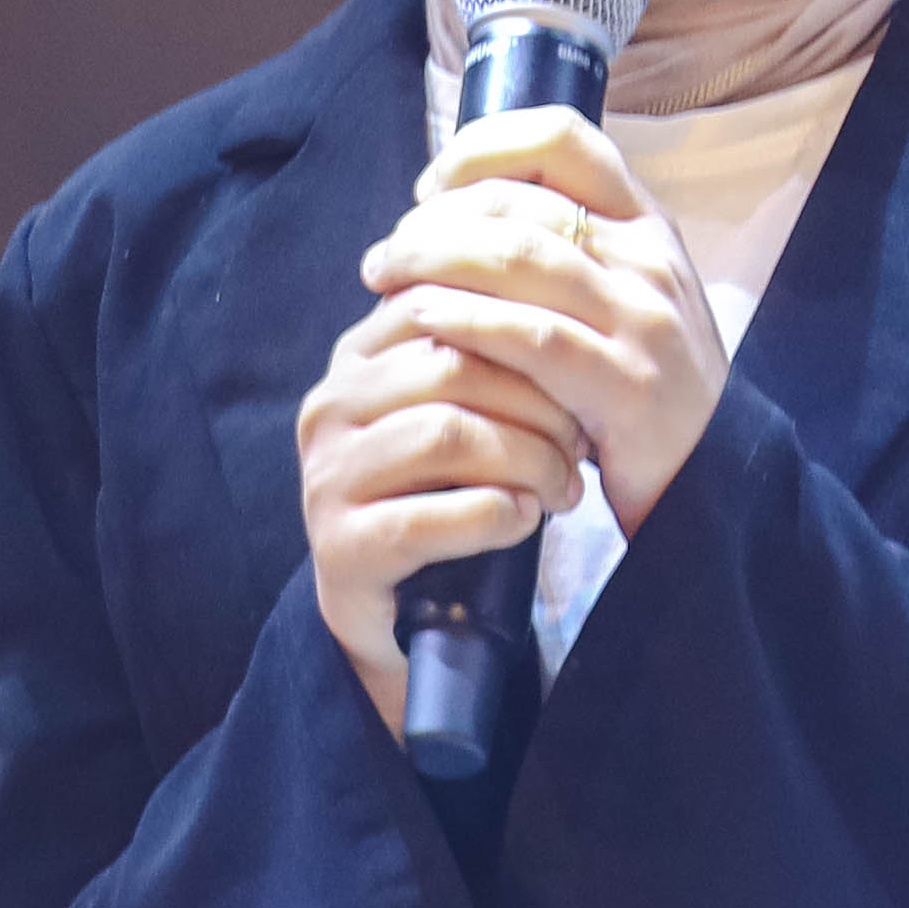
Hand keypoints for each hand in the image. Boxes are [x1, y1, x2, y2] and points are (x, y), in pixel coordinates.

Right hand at [296, 300, 582, 733]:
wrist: (399, 606)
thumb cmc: (446, 491)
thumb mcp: (460, 408)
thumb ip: (484, 351)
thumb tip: (564, 301)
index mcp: (358, 356)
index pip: (442, 304)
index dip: (522, 333)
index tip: (576, 371)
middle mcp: (330, 406)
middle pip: (451, 366)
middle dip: (536, 403)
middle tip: (582, 444)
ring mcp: (327, 477)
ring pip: (444, 434)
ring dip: (526, 459)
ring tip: (563, 487)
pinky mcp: (340, 547)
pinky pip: (427, 518)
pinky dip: (493, 515)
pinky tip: (525, 518)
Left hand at [359, 107, 734, 534]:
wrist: (713, 476)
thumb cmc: (636, 383)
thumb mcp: (614, 297)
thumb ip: (558, 251)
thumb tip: (450, 213)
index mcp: (644, 223)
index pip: (563, 138)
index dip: (483, 147)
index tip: (431, 186)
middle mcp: (648, 258)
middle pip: (520, 202)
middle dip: (434, 220)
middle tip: (387, 253)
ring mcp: (642, 319)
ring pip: (517, 259)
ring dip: (433, 261)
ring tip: (383, 280)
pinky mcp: (626, 383)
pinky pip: (529, 337)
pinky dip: (464, 320)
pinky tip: (421, 322)